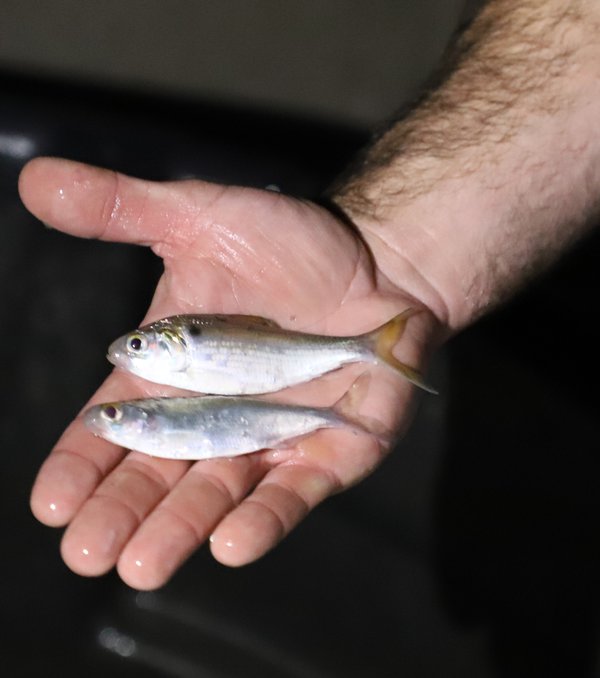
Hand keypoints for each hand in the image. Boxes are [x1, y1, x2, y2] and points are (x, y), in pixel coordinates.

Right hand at [19, 157, 439, 589]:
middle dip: (120, 513)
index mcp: (173, 374)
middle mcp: (214, 416)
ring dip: (178, 529)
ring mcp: (269, 438)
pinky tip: (230, 544)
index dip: (81, 464)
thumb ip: (121, 207)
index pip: (115, 427)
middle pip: (157, 474)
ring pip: (215, 494)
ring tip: (141, 565)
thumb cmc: (289, 242)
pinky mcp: (326, 451)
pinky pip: (291, 492)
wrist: (378, 259)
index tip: (50, 501)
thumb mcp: (198, 215)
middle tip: (86, 551)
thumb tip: (35, 178)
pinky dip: (263, 518)